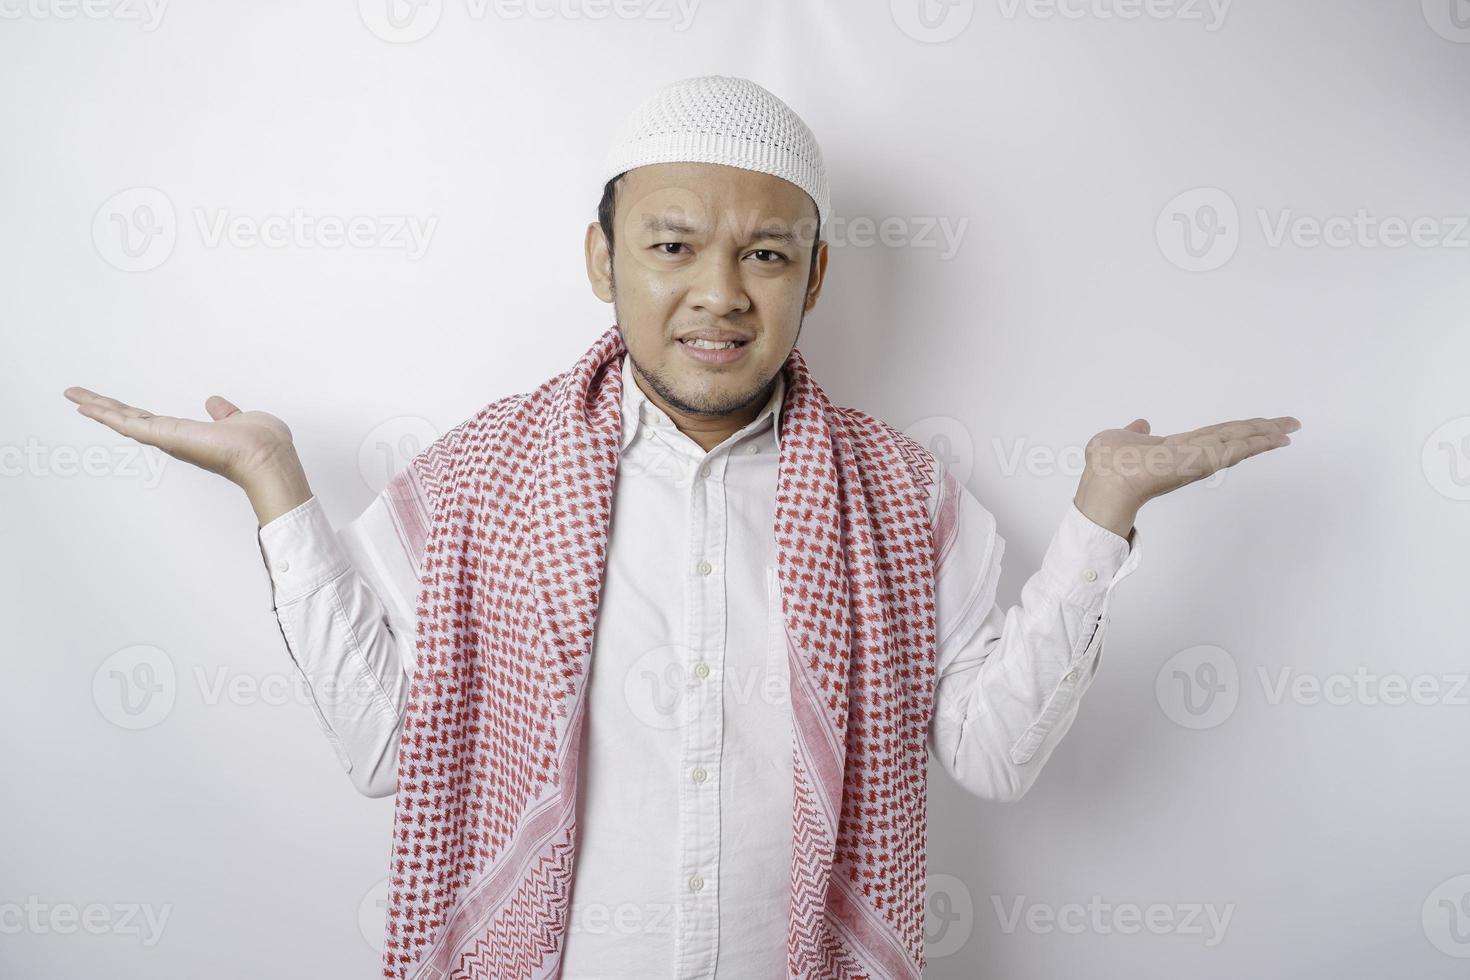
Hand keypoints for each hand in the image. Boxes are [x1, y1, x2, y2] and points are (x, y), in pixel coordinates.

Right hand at [62, 387, 311, 524]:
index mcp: (188, 434)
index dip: (129, 412)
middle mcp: (173, 438)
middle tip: (76, 396)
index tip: (109, 404)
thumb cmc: (260, 443)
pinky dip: (105, 414)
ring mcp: (167, 438)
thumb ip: (223, 413)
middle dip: (103, 408)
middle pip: (130, 419)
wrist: (265, 455)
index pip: (151, 420)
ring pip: (124, 419)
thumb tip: (215, 403)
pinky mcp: (165, 436)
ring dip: (97, 407)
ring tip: (73, 395)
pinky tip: (85, 406)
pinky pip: (128, 423)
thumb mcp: (238, 420)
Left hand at [1073, 415, 1301, 538]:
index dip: (1236, 430)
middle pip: (1234, 438)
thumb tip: (1141, 424)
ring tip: (1291, 429)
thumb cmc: (1105, 467)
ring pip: (1239, 443)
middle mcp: (1193, 455)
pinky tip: (1277, 437)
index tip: (1258, 426)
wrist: (1105, 482)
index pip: (1213, 436)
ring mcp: (1199, 460)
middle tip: (1291, 424)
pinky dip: (1257, 444)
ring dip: (1266, 436)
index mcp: (1176, 449)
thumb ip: (1132, 432)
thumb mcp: (1117, 439)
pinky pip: (1235, 450)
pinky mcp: (1201, 462)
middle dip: (1262, 431)